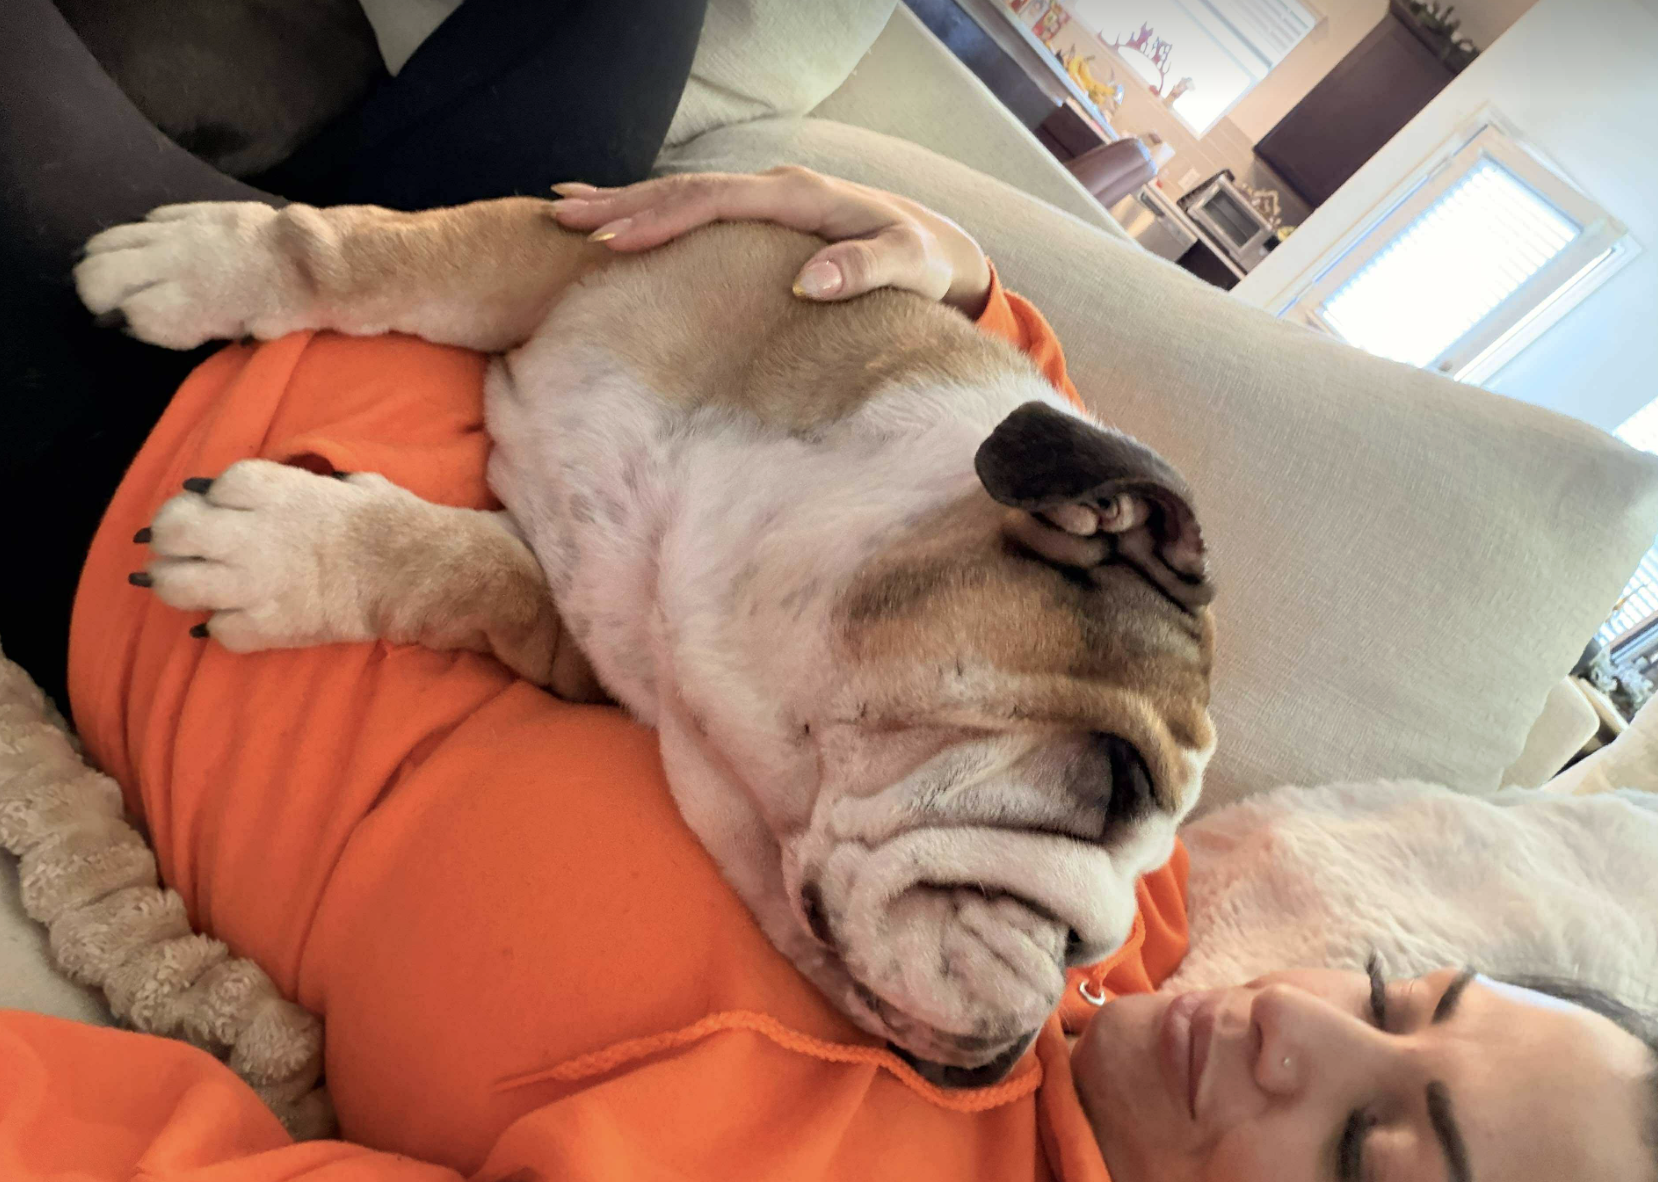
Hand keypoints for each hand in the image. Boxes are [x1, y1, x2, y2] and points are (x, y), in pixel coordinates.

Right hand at [548, 167, 993, 316]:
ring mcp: (762, 197)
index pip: (715, 202)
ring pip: (680, 195)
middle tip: (562, 220)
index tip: (613, 241)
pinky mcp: (757, 215)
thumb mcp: (908, 266)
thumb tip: (809, 283)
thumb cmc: (923, 261)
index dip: (662, 219)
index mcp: (798, 197)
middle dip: (622, 205)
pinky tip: (611, 215)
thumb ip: (864, 269)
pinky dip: (649, 209)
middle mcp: (773, 188)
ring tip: (563, 213)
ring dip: (624, 204)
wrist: (936, 246)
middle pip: (684, 191)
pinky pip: (694, 208)